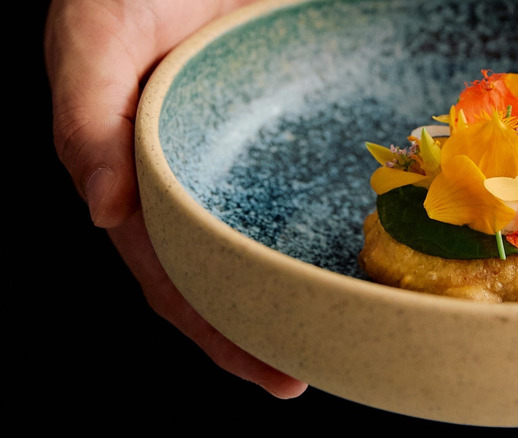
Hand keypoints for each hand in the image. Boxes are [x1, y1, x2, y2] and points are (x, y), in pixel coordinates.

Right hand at [44, 0, 306, 398]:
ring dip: (291, 296)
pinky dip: (312, 237)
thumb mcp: (96, 40)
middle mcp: (191, 184)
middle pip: (221, 277)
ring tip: (336, 337)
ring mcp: (238, 164)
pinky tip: (346, 262)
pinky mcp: (277, 138)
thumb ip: (86, 119)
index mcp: (139, 179)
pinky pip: (294, 196)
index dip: (212, 330)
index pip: (171, 276)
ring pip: (259, 246)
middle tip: (304, 372)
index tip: (265, 370)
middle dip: (257, 331)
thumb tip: (102, 213)